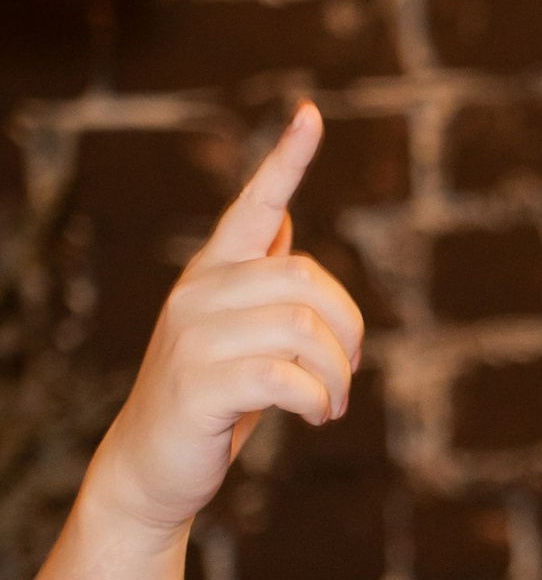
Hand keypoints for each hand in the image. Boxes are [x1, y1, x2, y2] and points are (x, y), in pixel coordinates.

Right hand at [81, 105, 362, 542]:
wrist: (155, 464)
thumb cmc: (213, 398)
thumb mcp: (240, 333)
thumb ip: (259, 281)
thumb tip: (284, 220)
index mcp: (212, 274)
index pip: (252, 206)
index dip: (285, 162)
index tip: (310, 115)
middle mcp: (198, 293)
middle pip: (307, 280)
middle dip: (348, 331)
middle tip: (349, 373)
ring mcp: (194, 336)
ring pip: (303, 328)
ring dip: (338, 375)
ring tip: (330, 404)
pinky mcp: (200, 383)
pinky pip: (286, 377)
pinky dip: (317, 399)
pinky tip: (314, 416)